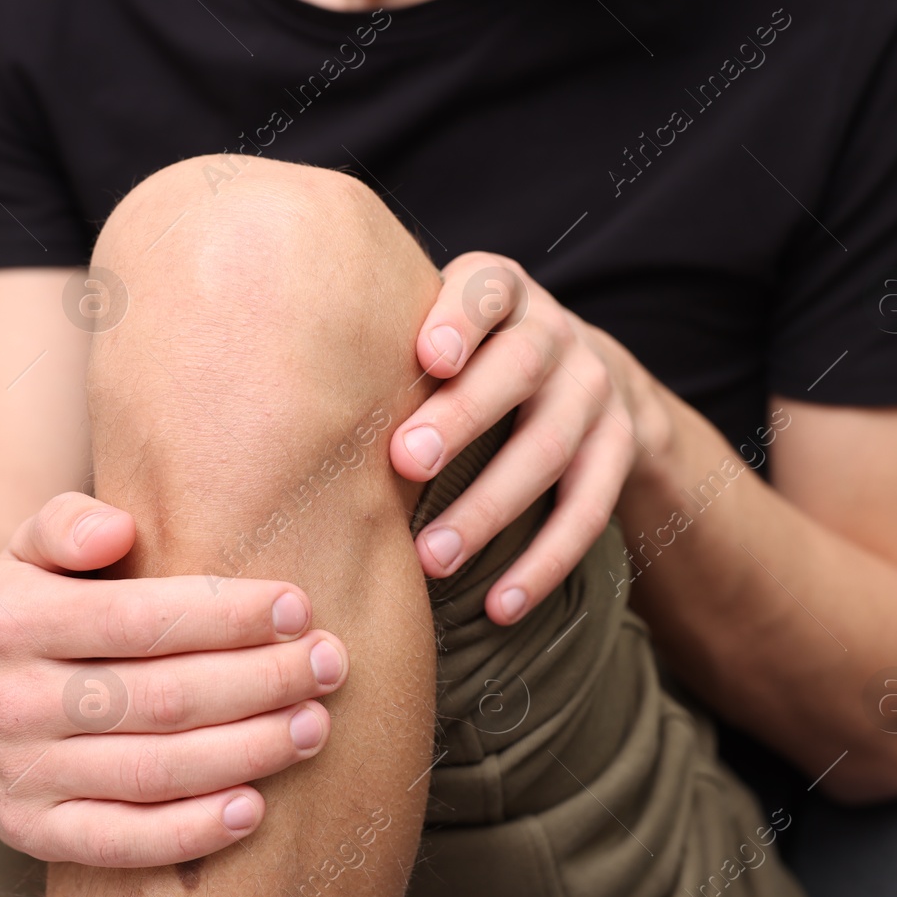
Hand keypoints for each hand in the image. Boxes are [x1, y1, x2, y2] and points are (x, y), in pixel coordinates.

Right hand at [0, 492, 349, 866]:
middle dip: (259, 681)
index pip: (139, 619)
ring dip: (247, 751)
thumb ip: (68, 521)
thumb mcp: (30, 545)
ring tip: (314, 725)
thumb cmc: (34, 605)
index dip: (227, 615)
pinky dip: (193, 830)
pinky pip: (122, 842)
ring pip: (154, 771)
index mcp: (12, 620)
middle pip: (161, 697)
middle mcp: (9, 703)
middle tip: (328, 664)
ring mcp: (19, 776)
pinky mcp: (34, 834)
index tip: (299, 606)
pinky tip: (257, 807)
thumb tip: (116, 529)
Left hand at [390, 253, 671, 623]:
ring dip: (489, 507)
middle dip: (463, 417)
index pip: (486, 291)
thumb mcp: (439, 326)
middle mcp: (555, 334)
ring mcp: (594, 393)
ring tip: (432, 558)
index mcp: (502, 293)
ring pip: (550, 448)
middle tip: (406, 463)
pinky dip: (545, 561)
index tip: (426, 357)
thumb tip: (277, 380)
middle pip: (518, 370)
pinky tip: (501, 605)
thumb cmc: (467, 359)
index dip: (461, 319)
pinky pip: (589, 510)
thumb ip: (387, 340)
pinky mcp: (618, 451)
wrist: (580, 376)